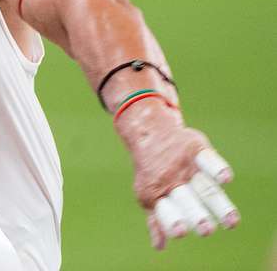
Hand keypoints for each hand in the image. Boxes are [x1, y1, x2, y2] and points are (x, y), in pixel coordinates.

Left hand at [115, 101, 239, 249]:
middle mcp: (171, 180)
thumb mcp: (149, 193)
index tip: (181, 233)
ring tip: (231, 222)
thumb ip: (157, 218)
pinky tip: (226, 179)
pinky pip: (207, 159)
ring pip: (204, 185)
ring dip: (217, 203)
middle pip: (187, 199)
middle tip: (205, 230)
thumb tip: (160, 246)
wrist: (148, 132)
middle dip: (196, 214)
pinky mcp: (195, 148)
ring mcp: (184, 165)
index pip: (165, 210)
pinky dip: (216, 168)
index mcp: (157, 193)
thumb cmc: (153, 171)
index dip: (171, 221)